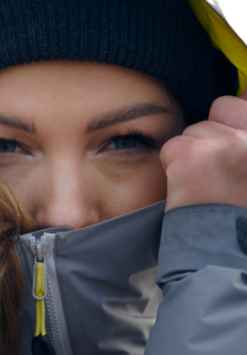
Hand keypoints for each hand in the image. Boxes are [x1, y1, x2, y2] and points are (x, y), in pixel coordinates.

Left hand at [161, 92, 246, 210]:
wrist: (227, 258)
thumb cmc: (245, 218)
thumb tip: (246, 93)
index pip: (245, 102)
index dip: (236, 118)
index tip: (225, 149)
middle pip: (223, 106)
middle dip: (215, 131)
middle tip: (219, 170)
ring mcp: (227, 144)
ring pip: (195, 128)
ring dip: (195, 152)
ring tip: (209, 184)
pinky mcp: (193, 154)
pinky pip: (173, 145)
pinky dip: (174, 165)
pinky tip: (190, 188)